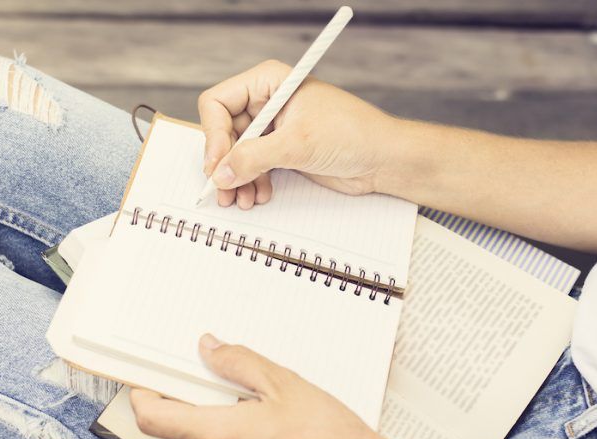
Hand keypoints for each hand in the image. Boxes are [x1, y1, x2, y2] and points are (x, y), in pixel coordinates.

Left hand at [129, 333, 408, 438]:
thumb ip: (237, 362)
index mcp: (217, 437)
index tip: (147, 373)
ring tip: (245, 393)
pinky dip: (225, 433)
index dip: (143, 393)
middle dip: (185, 397)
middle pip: (175, 427)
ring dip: (208, 415)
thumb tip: (209, 350)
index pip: (152, 418)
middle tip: (206, 369)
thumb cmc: (328, 437)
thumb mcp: (281, 383)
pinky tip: (257, 416)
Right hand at [198, 60, 401, 208]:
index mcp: (268, 81)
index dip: (213, 136)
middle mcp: (266, 101)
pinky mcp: (282, 150)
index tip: (216, 166)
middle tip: (223, 191)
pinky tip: (260, 195)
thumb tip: (220, 174)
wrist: (384, 159)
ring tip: (244, 200)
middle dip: (224, 164)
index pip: (218, 103)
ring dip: (236, 179)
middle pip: (223, 132)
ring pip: (236, 154)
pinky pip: (252, 167)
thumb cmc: (353, 134)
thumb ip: (254, 158)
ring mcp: (273, 127)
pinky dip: (251, 183)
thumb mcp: (297, 144)